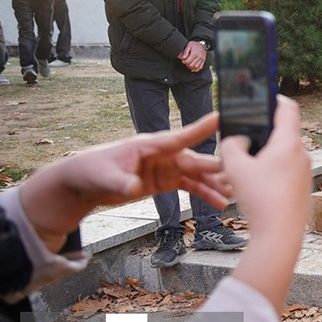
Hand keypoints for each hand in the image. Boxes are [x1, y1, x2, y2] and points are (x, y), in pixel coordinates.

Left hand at [17, 113, 227, 247]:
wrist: (84, 183)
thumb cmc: (91, 171)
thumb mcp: (104, 178)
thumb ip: (121, 182)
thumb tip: (133, 188)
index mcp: (149, 145)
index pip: (178, 137)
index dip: (200, 129)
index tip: (220, 118)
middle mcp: (162, 154)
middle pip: (194, 159)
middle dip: (215, 166)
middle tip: (237, 171)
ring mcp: (165, 167)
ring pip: (196, 174)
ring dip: (214, 184)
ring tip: (233, 194)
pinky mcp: (165, 180)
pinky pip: (190, 186)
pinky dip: (205, 193)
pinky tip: (219, 203)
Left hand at [179, 40, 206, 72]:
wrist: (202, 44)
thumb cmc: (194, 45)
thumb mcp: (189, 45)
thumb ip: (185, 52)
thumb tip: (183, 57)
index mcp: (194, 53)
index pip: (188, 61)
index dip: (184, 62)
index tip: (182, 60)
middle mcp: (199, 57)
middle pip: (191, 65)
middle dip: (187, 64)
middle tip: (185, 62)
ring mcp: (202, 59)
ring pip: (196, 67)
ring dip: (191, 67)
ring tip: (188, 64)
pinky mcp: (203, 61)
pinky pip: (200, 67)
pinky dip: (196, 69)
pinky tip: (192, 68)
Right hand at [218, 96, 308, 243]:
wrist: (280, 235)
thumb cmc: (260, 198)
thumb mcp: (235, 167)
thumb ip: (231, 146)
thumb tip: (237, 141)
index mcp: (288, 142)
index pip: (288, 108)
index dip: (275, 98)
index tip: (263, 96)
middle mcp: (302, 155)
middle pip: (282, 133)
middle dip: (262, 133)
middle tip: (242, 137)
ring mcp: (304, 173)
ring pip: (283, 156)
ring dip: (265, 156)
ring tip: (244, 166)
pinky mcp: (302, 189)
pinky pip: (285, 173)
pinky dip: (271, 173)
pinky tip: (255, 185)